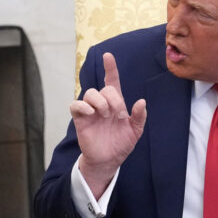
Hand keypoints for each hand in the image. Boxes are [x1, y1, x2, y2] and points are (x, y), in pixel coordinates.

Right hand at [71, 52, 146, 197]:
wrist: (109, 161)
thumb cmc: (121, 144)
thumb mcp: (135, 131)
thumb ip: (139, 116)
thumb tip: (141, 102)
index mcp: (116, 104)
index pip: (112, 81)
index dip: (110, 68)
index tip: (108, 56)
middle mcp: (102, 105)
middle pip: (104, 89)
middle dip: (113, 99)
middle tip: (118, 115)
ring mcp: (90, 111)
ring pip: (90, 93)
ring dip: (99, 102)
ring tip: (105, 115)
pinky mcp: (80, 119)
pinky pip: (75, 105)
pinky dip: (82, 106)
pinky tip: (91, 113)